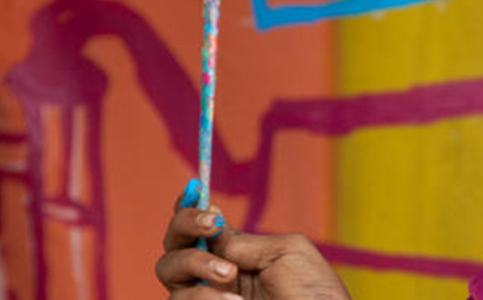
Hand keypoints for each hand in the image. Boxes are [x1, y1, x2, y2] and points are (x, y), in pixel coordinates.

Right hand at [156, 200, 350, 299]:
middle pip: (174, 244)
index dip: (188, 208)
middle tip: (212, 227)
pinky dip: (204, 296)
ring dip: (198, 265)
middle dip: (185, 227)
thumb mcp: (286, 252)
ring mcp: (205, 297)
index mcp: (236, 252)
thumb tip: (213, 234)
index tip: (193, 192)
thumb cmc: (312, 292)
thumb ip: (245, 240)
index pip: (199, 227)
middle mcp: (213, 274)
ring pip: (169, 271)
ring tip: (230, 276)